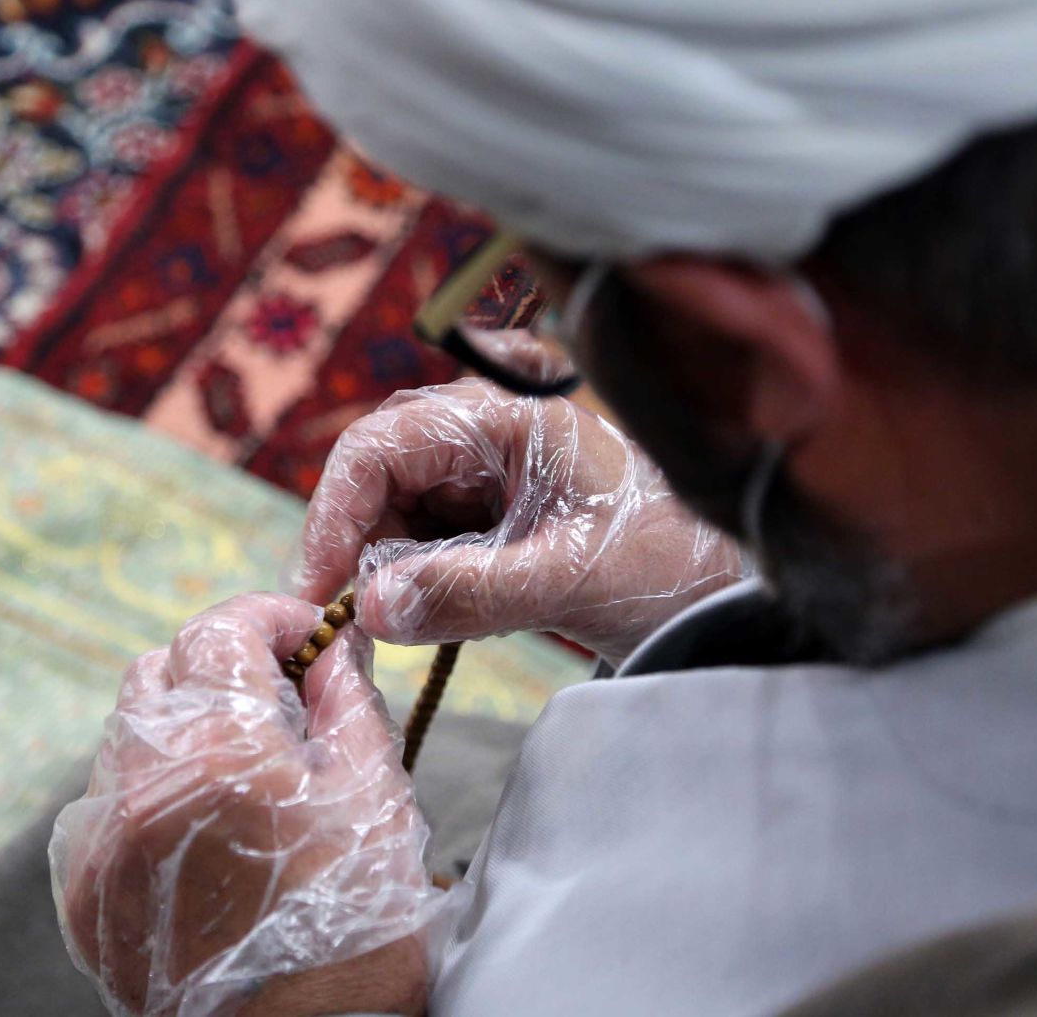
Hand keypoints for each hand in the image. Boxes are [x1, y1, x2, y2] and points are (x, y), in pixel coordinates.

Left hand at [51, 594, 438, 1015]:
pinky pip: (104, 801)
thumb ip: (344, 698)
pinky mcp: (84, 890)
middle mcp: (142, 788)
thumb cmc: (355, 931)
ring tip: (242, 768)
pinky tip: (202, 824)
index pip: (218, 629)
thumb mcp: (377, 795)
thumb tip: (329, 645)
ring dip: (180, 724)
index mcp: (222, 753)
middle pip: (159, 669)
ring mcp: (102, 843)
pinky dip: (149, 789)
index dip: (268, 619)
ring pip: (126, 731)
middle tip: (277, 700)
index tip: (304, 640)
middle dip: (220, 665)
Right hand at [298, 380, 740, 663]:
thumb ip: (467, 593)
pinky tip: (435, 609)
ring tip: (408, 619)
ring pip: (393, 505)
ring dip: (384, 563)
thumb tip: (368, 610)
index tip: (319, 587)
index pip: (380, 444)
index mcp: (507, 417)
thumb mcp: (563, 582)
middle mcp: (486, 427)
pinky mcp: (488, 504)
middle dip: (355, 541)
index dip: (334, 513)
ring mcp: (485, 465)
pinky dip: (413, 574)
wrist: (717, 588)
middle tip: (350, 616)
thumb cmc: (658, 564)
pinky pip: (422, 532)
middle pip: (377, 471)